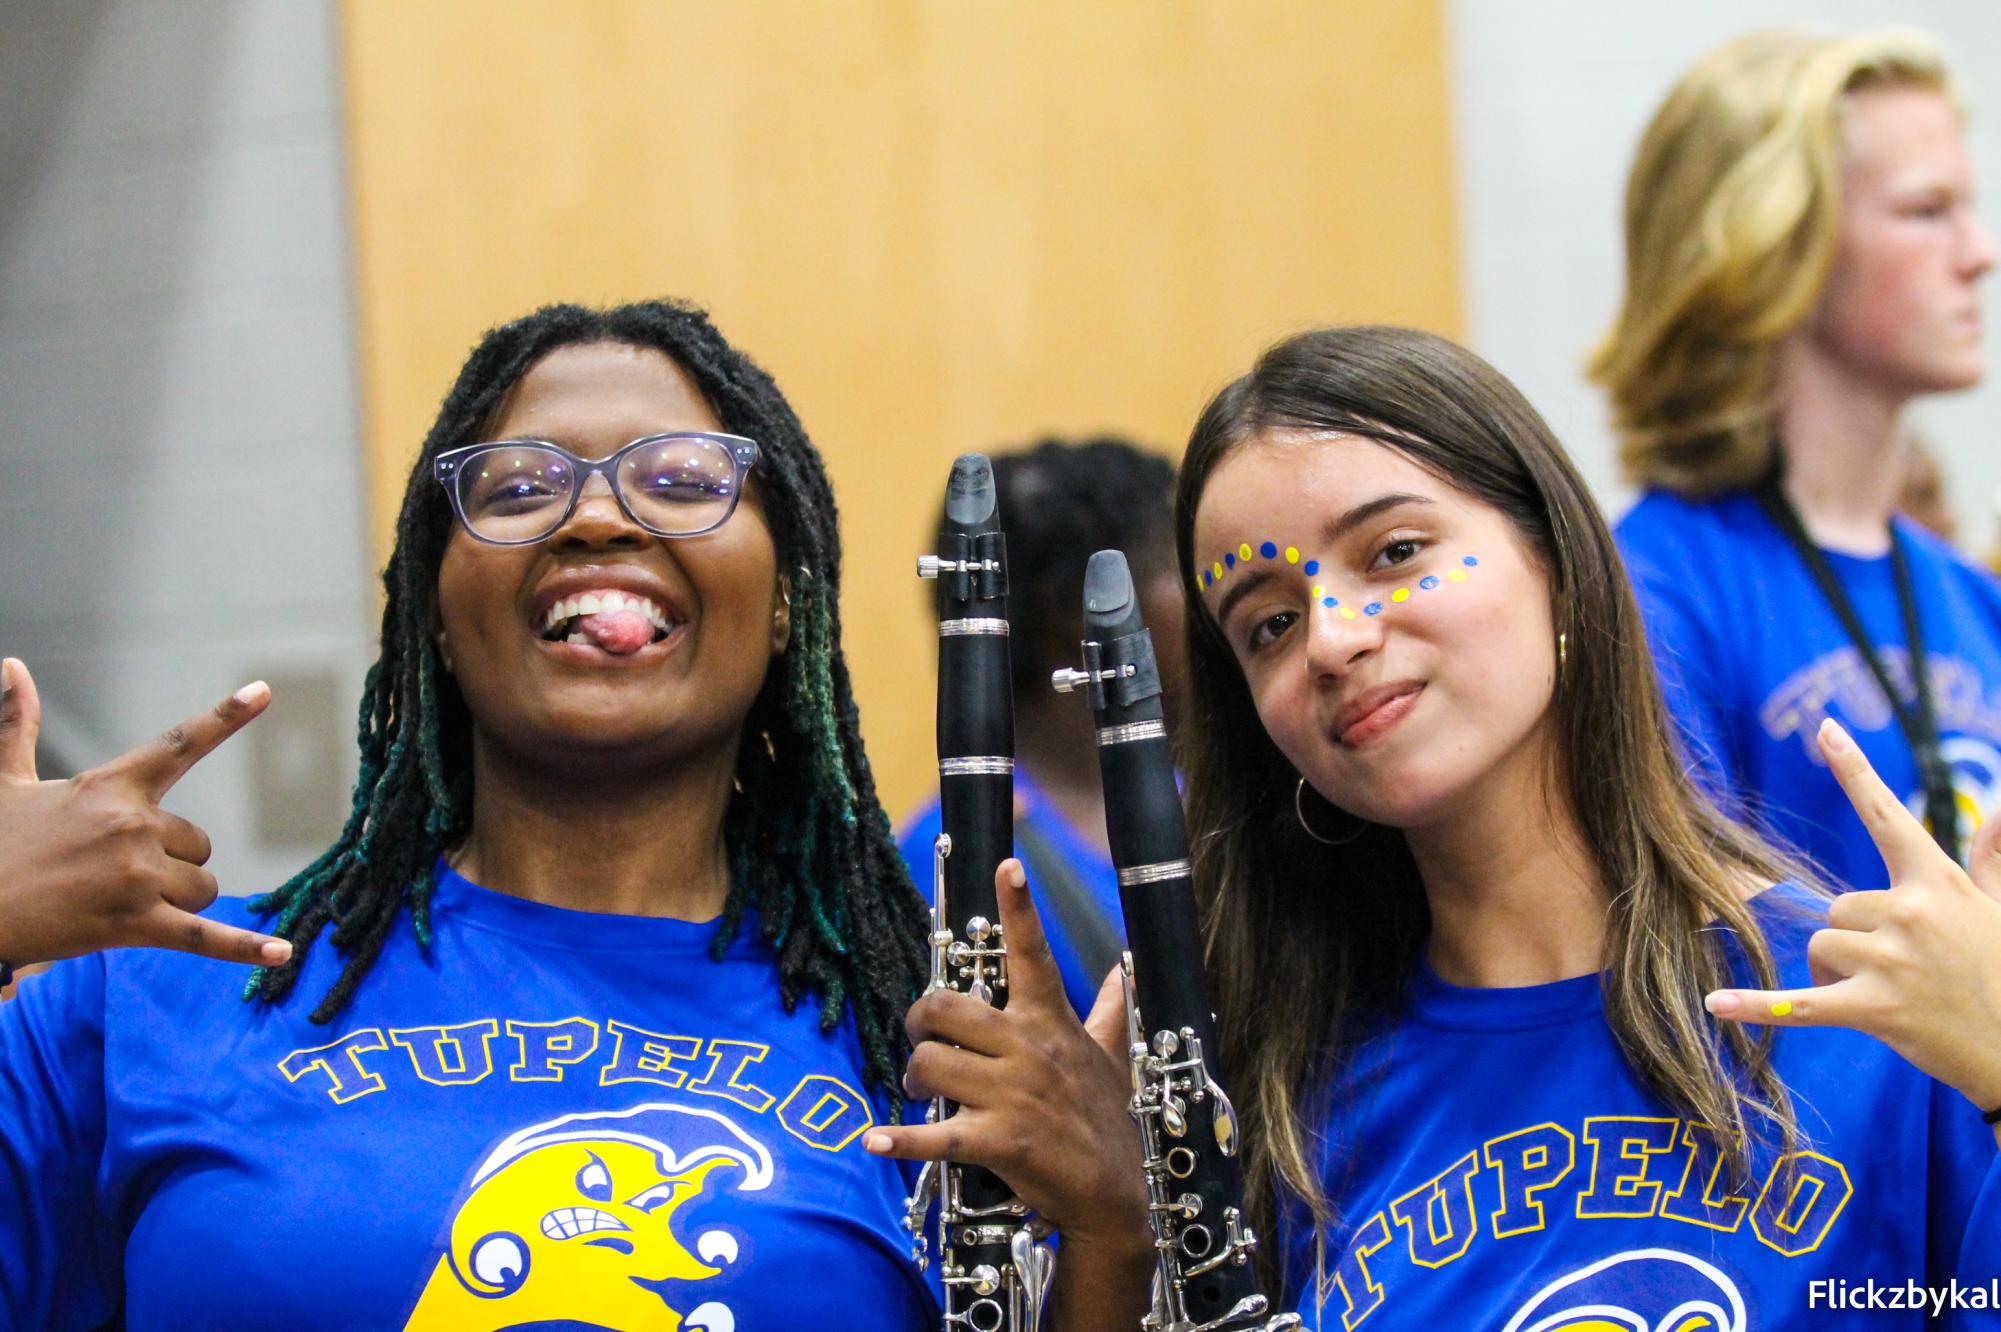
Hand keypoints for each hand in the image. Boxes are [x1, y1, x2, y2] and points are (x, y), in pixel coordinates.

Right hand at [0, 658, 293, 968]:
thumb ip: (15, 724)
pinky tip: (281, 955)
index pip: (180, 744)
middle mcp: (132, 824)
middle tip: (111, 875)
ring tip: (117, 903)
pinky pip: (205, 937)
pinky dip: (244, 947)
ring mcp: (136, 875)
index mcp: (110, 785)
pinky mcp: (135, 924)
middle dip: (170, 864)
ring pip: (202, 886)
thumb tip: (11, 664)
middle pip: (198, 844)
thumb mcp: (5, 782)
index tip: (265, 690)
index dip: (226, 716)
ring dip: (175, 900)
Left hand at [864, 859, 1149, 1249]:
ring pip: (931, 1063)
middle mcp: (1029, 1049)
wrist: (1115, 1196)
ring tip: (920, 1091)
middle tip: (921, 1037)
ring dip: (913, 1077)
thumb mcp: (1113, 1056)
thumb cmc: (1108, 1121)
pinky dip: (900, 1140)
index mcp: (1051, 1022)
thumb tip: (1125, 969)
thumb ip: (1112, 1010)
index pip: (1034, 954)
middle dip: (919, 1020)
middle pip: (945, 1008)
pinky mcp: (998, 1141)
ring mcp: (1013, 1095)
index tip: (1009, 866)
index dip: (1020, 909)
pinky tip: (875, 1140)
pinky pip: (934, 1134)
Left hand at [1705, 718, 2000, 1111]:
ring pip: (1821, 945)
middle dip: (1854, 938)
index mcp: (1936, 881)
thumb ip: (1990, 859)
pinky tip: (1714, 1005)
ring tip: (1887, 995)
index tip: (1824, 729)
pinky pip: (1800, 1004)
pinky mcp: (1876, 1009)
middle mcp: (1911, 912)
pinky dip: (1758, 1006)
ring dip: (1836, 972)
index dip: (1854, 771)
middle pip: (1836, 906)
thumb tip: (1999, 812)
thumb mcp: (1999, 907)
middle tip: (1899, 969)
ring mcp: (1891, 961)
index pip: (1887, 816)